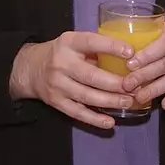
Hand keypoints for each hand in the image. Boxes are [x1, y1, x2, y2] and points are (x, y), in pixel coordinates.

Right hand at [9, 32, 136, 129]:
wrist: (30, 69)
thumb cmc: (62, 53)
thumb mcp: (74, 42)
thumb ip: (96, 48)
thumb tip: (130, 57)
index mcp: (68, 43)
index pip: (91, 42)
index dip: (111, 47)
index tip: (131, 53)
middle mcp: (61, 63)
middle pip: (91, 75)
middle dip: (115, 83)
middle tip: (134, 87)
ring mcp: (58, 85)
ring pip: (87, 96)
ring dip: (110, 101)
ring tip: (128, 101)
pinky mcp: (56, 102)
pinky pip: (78, 113)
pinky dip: (95, 119)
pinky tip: (110, 122)